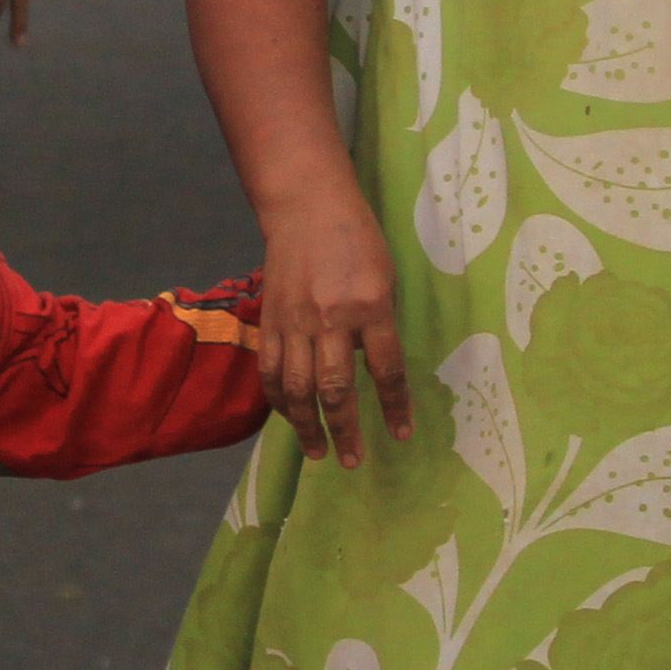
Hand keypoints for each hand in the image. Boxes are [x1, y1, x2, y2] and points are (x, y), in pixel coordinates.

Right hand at [253, 185, 407, 466]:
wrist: (306, 208)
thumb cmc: (357, 240)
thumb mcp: (385, 279)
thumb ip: (380, 325)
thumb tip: (374, 372)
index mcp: (370, 306)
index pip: (386, 369)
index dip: (395, 407)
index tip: (400, 435)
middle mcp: (330, 318)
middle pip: (334, 388)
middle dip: (344, 429)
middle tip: (352, 461)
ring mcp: (294, 322)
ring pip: (297, 387)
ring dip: (307, 426)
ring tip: (318, 452)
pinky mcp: (270, 321)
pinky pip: (271, 371)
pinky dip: (280, 400)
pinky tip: (291, 418)